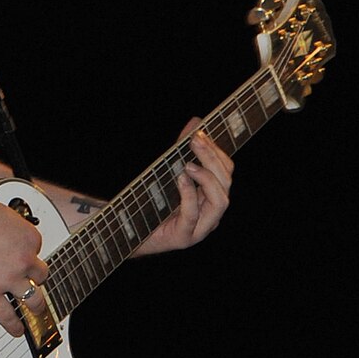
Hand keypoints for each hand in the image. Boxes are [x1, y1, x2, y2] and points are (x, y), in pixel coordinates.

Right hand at [0, 188, 49, 336]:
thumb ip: (9, 230)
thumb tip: (7, 238)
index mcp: (28, 238)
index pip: (36, 249)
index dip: (25, 252)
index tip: (18, 254)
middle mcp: (22, 259)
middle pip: (40, 275)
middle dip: (36, 278)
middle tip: (33, 282)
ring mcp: (8, 279)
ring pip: (33, 299)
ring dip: (36, 306)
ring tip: (34, 309)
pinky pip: (8, 316)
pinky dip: (14, 326)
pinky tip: (17, 330)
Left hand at [137, 119, 232, 253]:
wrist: (131, 232)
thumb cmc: (154, 202)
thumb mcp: (169, 171)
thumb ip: (181, 149)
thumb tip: (196, 121)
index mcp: (211, 196)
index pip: (226, 171)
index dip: (217, 151)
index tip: (201, 132)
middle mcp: (211, 213)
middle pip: (226, 183)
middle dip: (212, 159)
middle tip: (196, 140)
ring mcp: (201, 227)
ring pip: (220, 202)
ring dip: (207, 178)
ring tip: (188, 164)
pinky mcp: (184, 237)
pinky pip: (193, 216)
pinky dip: (189, 196)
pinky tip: (180, 180)